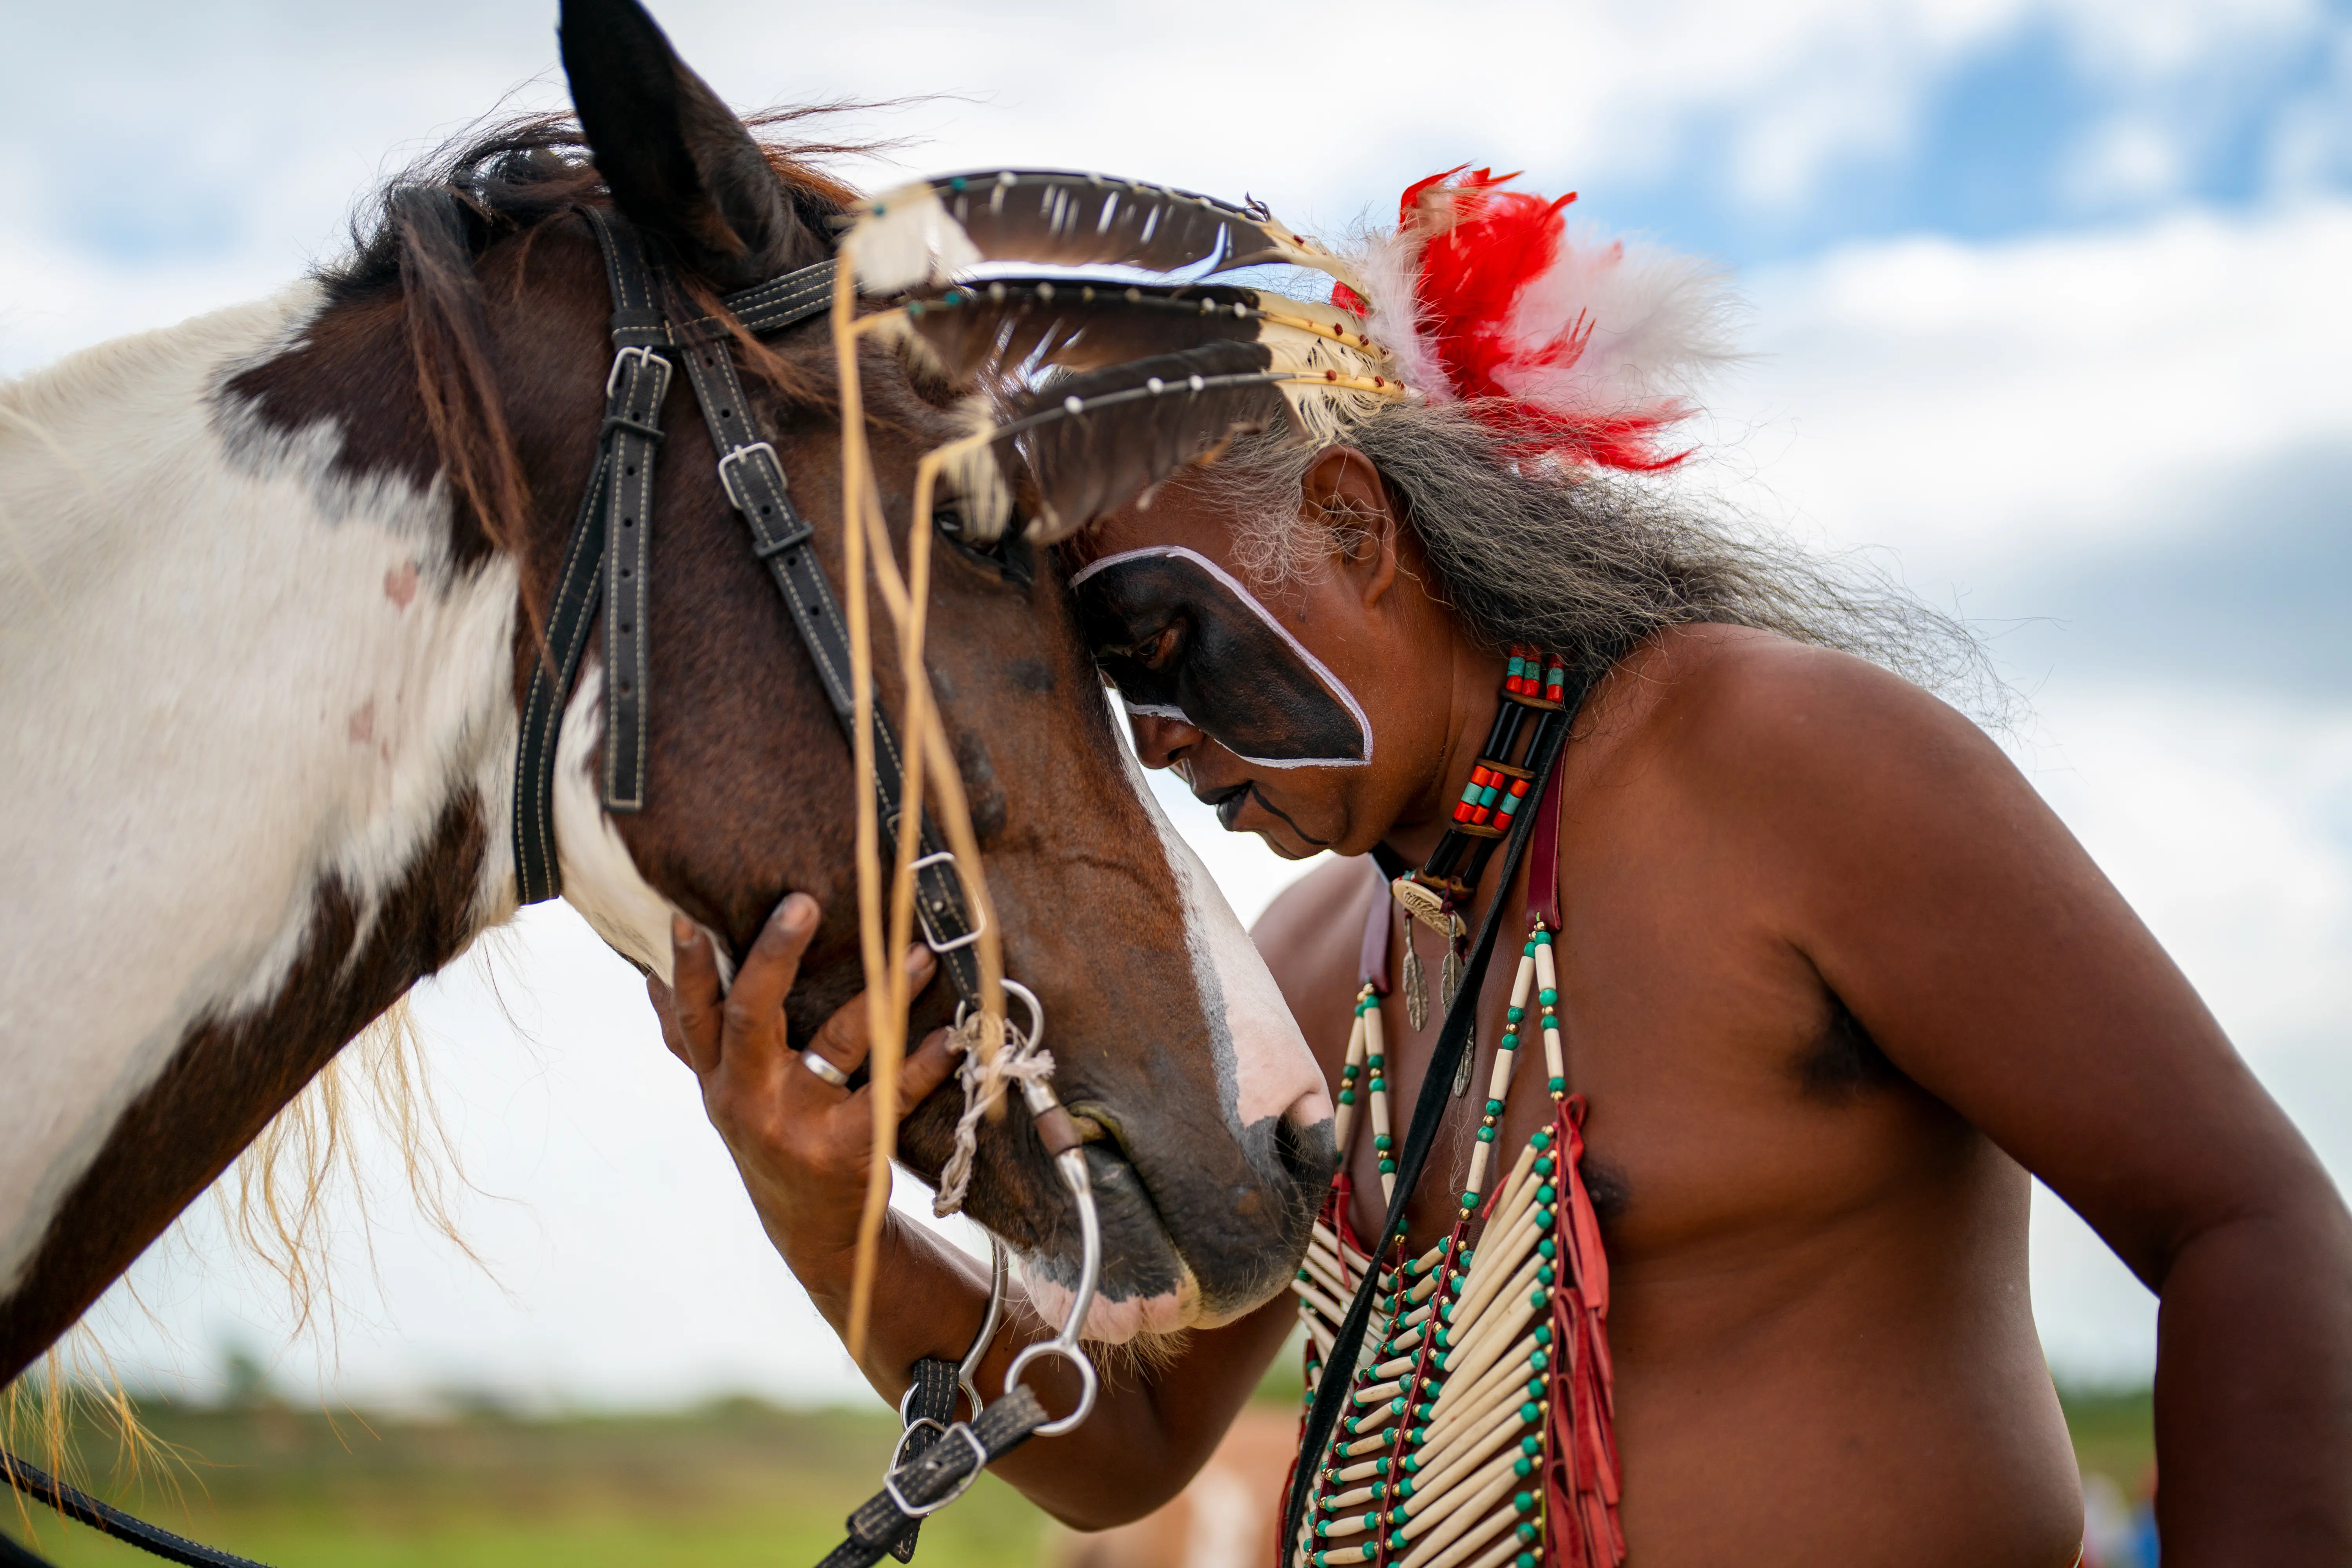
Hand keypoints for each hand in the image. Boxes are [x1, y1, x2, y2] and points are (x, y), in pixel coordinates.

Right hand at [646, 894, 955, 1297]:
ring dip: (882, 990)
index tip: (686, 917)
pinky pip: (890, 1092)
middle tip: (802, 903)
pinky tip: (949, 1034)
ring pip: (837, 1042)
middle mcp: (746, 1099)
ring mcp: (795, 1125)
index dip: (685, 969)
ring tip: (917, 951)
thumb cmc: (771, 1135)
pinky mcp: (846, 1149)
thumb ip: (696, 1039)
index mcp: (716, 1078)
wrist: (813, 1230)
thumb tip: (651, 971)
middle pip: (749, 1016)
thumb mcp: (724, 1093)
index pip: (690, 1015)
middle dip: (773, 956)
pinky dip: (924, 1061)